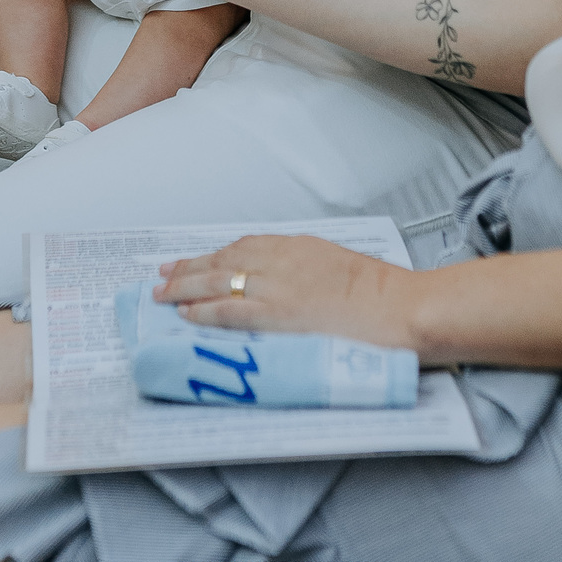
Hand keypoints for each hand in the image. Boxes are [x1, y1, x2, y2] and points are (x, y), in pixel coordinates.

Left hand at [153, 234, 417, 348]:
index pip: (244, 247)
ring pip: (218, 281)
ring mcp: (278, 286)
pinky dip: (203, 311)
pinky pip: (229, 310)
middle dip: (190, 268)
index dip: (214, 255)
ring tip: (160, 294)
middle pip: (223, 259)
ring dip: (185, 287)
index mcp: (299, 246)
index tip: (194, 260)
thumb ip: (310, 273)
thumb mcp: (341, 268)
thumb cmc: (382, 295)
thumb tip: (293, 289)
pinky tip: (184, 315)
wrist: (401, 307)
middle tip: (162, 274)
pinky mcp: (278, 314)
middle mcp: (282, 259)